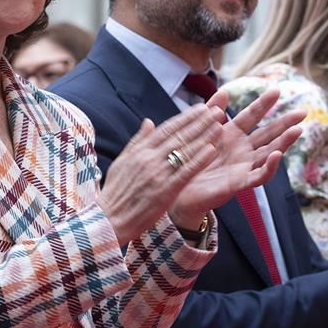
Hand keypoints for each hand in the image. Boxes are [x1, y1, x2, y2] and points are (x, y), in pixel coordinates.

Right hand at [97, 104, 221, 245]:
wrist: (108, 218)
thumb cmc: (115, 192)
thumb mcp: (122, 161)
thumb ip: (138, 141)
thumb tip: (148, 121)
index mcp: (140, 151)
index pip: (167, 129)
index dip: (186, 117)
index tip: (201, 108)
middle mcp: (149, 158)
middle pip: (179, 136)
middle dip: (200, 122)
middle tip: (217, 110)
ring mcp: (158, 174)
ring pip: (185, 151)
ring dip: (204, 136)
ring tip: (219, 124)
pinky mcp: (165, 191)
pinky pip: (185, 172)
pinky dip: (199, 160)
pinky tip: (212, 150)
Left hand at [168, 89, 304, 229]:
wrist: (179, 189)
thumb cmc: (191, 160)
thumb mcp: (200, 132)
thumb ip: (210, 112)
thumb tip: (223, 90)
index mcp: (232, 135)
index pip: (251, 115)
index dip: (264, 103)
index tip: (276, 90)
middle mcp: (242, 149)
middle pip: (268, 133)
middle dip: (285, 123)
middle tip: (303, 112)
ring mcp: (243, 166)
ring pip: (269, 153)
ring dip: (283, 142)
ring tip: (297, 130)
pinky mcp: (239, 183)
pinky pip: (258, 175)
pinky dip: (269, 166)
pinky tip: (277, 155)